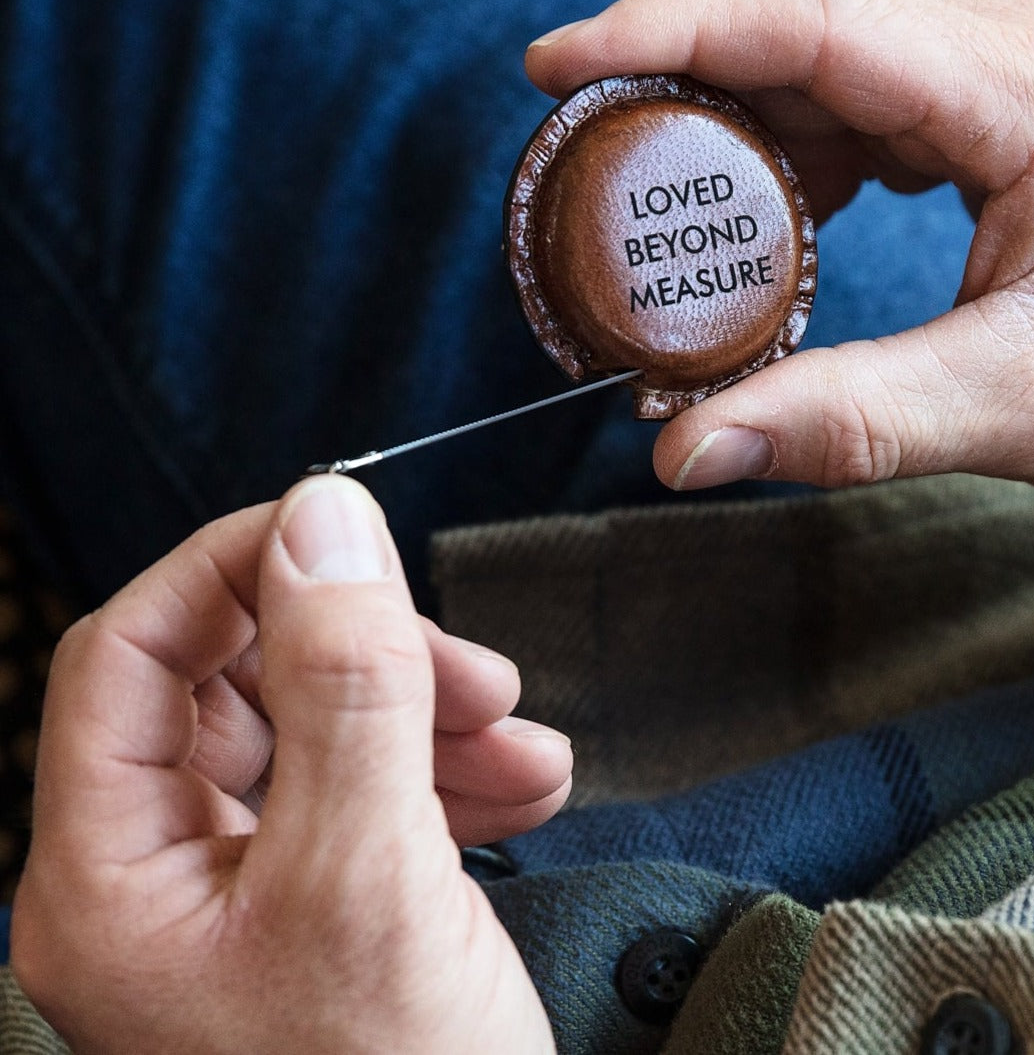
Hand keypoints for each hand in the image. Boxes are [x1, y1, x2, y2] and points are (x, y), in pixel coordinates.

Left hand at [12, 477, 568, 1053]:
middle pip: (238, 689)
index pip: (130, 652)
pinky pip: (365, 800)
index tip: (343, 533)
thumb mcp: (374, 875)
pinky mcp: (314, 918)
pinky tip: (523, 792)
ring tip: (523, 749)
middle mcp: (153, 885)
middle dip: (367, 660)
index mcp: (106, 880)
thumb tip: (322, 518)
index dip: (235, 569)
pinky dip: (447, 777)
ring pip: (317, 739)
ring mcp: (236, 905)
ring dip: (428, 718)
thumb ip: (345, 683)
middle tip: (470, 672)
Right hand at [527, 0, 1033, 508]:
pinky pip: (857, 106)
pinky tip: (754, 217)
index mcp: (1026, 86)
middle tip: (577, 155)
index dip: (671, 33)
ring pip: (821, 72)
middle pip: (801, 38)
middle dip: (677, 88)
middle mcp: (1009, 47)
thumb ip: (850, 421)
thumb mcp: (1016, 400)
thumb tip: (687, 454)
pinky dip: (789, 157)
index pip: (814, 26)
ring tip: (650, 202)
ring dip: (731, 132)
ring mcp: (999, 69)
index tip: (556, 59)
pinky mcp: (987, 107)